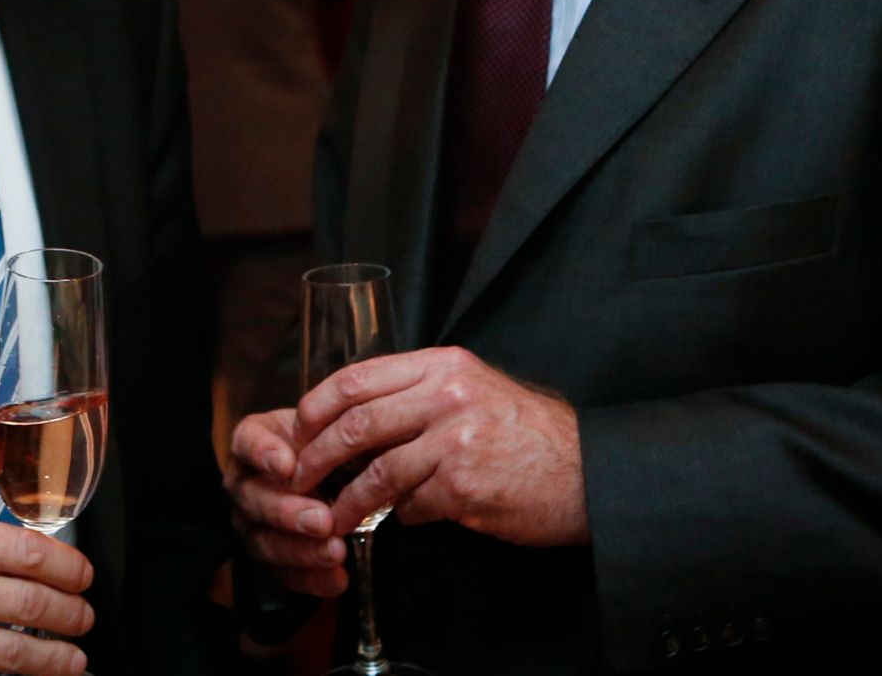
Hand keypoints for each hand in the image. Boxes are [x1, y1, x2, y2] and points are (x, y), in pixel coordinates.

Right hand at [224, 407, 348, 597]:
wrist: (323, 471)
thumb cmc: (325, 442)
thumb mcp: (328, 427)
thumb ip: (336, 432)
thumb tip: (365, 441)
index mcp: (252, 443)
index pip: (247, 443)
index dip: (263, 454)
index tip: (287, 465)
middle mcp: (243, 482)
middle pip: (253, 499)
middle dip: (287, 512)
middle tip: (322, 520)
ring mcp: (250, 523)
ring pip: (265, 541)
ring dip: (301, 550)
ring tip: (336, 552)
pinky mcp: (267, 557)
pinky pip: (283, 574)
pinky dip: (311, 579)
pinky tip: (338, 580)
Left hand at [292, 346, 588, 547]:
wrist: (584, 470)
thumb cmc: (522, 431)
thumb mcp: (471, 388)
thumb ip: (417, 393)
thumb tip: (352, 417)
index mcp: (442, 364)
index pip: (358, 377)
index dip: (317, 405)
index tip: (297, 428)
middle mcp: (447, 396)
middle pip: (356, 424)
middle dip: (316, 456)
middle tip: (298, 477)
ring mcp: (456, 441)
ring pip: (376, 473)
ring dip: (347, 501)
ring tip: (331, 517)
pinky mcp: (465, 488)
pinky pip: (412, 507)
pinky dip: (402, 516)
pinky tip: (407, 517)